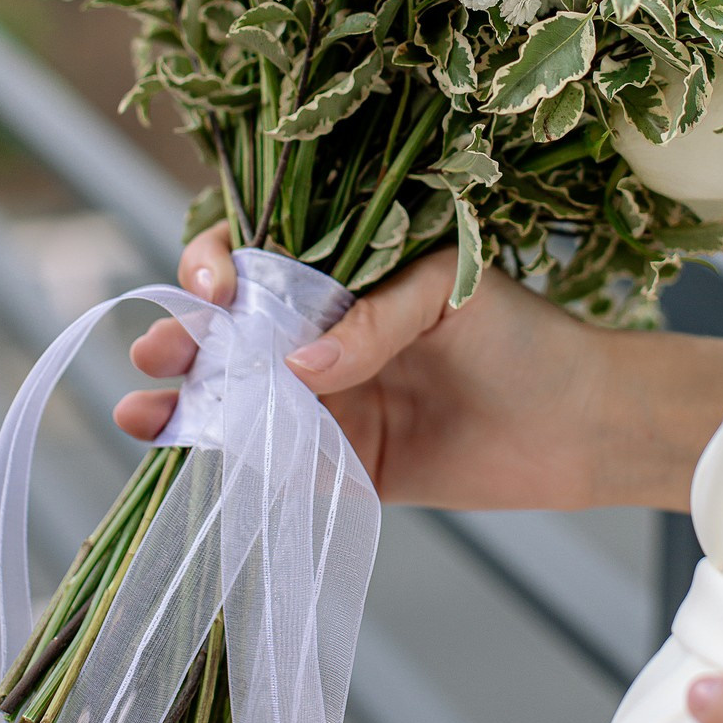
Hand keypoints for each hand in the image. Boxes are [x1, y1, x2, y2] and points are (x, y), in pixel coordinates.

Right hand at [113, 223, 606, 507]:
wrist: (584, 422)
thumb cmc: (522, 333)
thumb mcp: (447, 291)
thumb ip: (372, 321)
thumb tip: (299, 370)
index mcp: (345, 272)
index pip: (259, 257)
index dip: (221, 265)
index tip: (218, 286)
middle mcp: (325, 334)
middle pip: (231, 332)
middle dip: (184, 337)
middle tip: (159, 353)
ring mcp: (330, 401)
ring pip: (239, 398)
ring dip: (184, 401)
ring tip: (139, 409)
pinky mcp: (346, 466)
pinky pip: (278, 462)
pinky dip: (234, 456)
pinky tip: (193, 445)